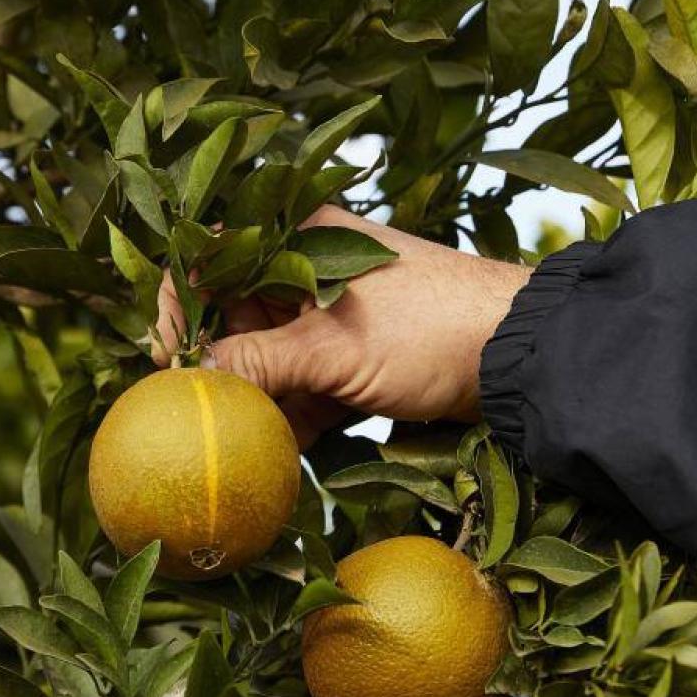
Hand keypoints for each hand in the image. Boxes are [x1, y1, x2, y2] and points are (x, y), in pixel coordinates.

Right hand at [153, 206, 531, 446]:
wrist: (524, 357)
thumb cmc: (429, 329)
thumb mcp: (333, 347)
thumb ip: (256, 363)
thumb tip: (189, 381)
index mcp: (300, 241)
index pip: (212, 260)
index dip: (181, 307)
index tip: (171, 362)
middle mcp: (311, 272)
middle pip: (237, 319)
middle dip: (221, 369)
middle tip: (208, 418)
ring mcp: (336, 319)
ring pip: (272, 360)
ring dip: (258, 402)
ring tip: (242, 443)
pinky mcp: (358, 361)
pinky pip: (306, 388)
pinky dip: (293, 419)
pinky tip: (281, 456)